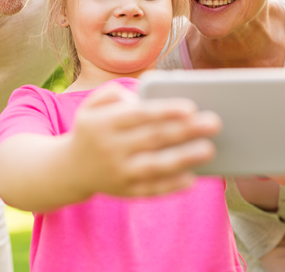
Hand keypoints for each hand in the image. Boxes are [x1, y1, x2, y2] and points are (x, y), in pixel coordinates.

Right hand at [68, 82, 220, 198]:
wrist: (70, 169)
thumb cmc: (92, 129)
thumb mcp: (91, 105)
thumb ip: (113, 92)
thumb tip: (140, 95)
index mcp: (102, 123)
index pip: (138, 115)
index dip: (164, 111)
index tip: (191, 106)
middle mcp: (109, 149)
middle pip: (153, 138)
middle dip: (185, 131)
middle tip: (214, 123)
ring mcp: (117, 173)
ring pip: (155, 166)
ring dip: (184, 158)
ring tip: (210, 149)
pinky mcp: (125, 192)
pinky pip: (152, 189)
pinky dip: (173, 184)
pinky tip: (194, 175)